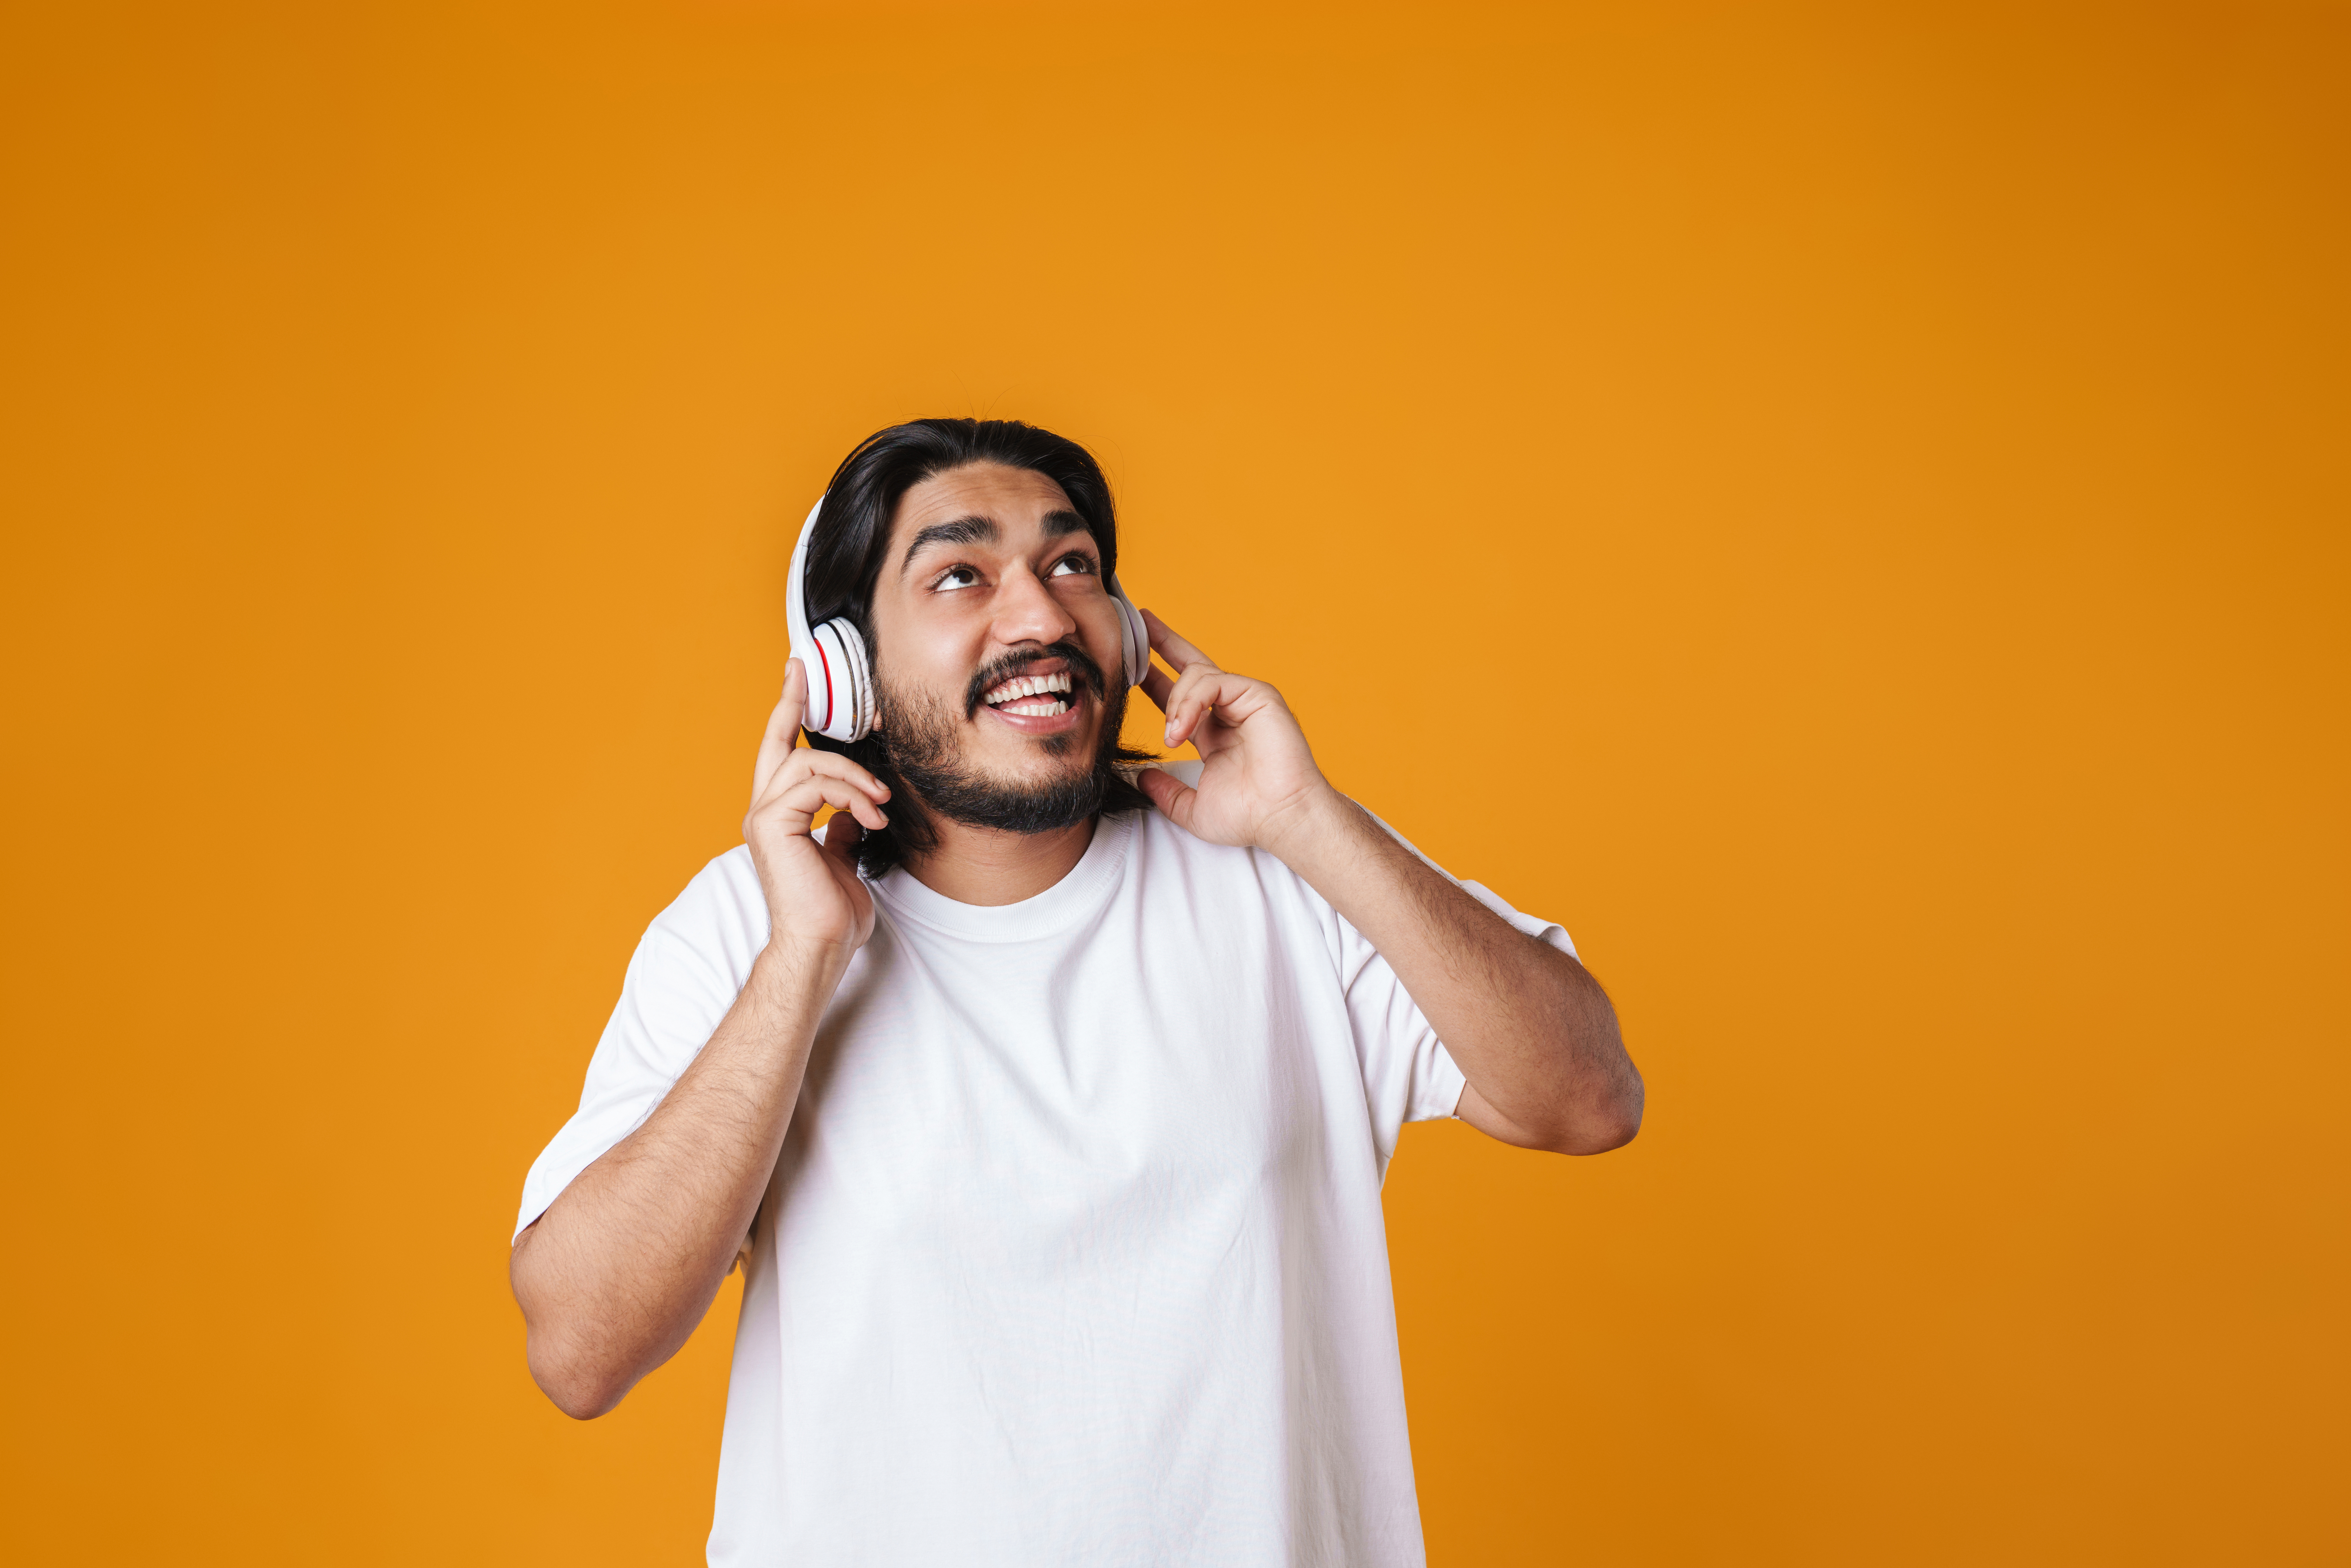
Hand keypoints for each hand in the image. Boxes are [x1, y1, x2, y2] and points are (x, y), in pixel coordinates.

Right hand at [743, 661, 890, 954]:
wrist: (822, 944)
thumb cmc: (832, 911)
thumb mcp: (844, 857)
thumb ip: (842, 826)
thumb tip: (854, 808)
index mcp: (779, 816)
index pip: (781, 754)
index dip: (788, 712)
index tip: (798, 677)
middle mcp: (763, 811)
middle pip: (777, 742)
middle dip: (793, 701)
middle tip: (805, 670)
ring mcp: (763, 816)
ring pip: (809, 764)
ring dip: (855, 778)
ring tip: (882, 804)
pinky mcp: (773, 824)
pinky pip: (816, 785)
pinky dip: (852, 795)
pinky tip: (874, 818)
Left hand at [1136, 609, 1339, 856]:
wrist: (1281, 818)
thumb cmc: (1249, 816)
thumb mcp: (1191, 807)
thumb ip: (1165, 792)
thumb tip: (1141, 777)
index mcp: (1214, 732)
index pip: (1180, 697)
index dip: (1155, 679)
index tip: (1131, 668)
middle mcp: (1229, 710)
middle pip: (1192, 665)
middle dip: (1164, 642)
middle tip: (1142, 620)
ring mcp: (1245, 700)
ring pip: (1195, 675)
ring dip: (1176, 703)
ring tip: (1173, 735)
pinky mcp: (1258, 695)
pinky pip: (1214, 682)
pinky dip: (1192, 701)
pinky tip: (1184, 727)